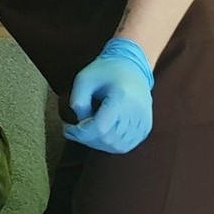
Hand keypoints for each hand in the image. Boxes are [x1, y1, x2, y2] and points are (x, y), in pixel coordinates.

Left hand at [63, 38, 154, 153]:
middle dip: (87, 139)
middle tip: (76, 130)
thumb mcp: (83, 79)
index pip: (100, 128)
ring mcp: (143, 121)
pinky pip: (126, 145)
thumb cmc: (105, 70)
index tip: (68, 129)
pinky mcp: (145, 127)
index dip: (81, 133)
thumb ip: (77, 101)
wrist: (132, 66)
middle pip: (107, 139)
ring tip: (88, 130)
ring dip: (98, 143)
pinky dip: (111, 144)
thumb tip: (80, 124)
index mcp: (121, 97)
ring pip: (117, 146)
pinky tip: (102, 133)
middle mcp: (136, 111)